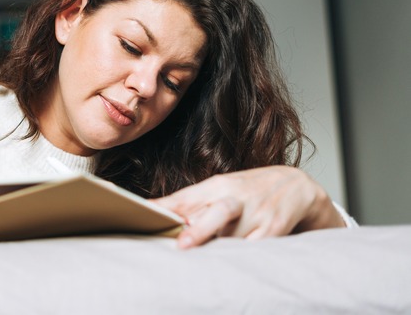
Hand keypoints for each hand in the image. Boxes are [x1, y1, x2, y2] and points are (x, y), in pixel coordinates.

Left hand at [152, 165, 345, 248]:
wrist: (295, 185)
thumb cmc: (247, 190)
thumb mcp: (221, 187)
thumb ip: (193, 201)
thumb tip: (159, 212)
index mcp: (219, 184)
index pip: (189, 195)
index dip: (168, 206)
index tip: (148, 212)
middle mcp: (238, 197)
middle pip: (219, 212)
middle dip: (200, 229)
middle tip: (182, 245)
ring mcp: (258, 215)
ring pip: (235, 236)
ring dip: (220, 246)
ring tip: (203, 257)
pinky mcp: (274, 230)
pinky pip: (254, 248)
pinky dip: (242, 254)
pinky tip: (232, 260)